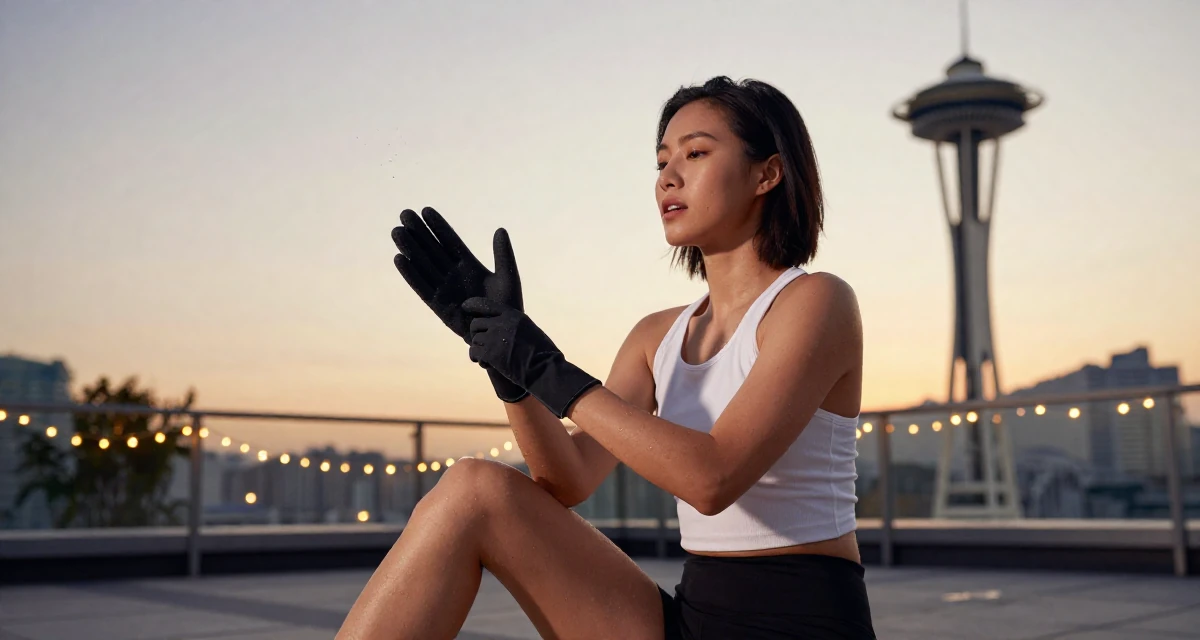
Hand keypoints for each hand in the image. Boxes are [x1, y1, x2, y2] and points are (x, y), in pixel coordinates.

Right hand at [391, 207, 527, 401]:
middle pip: (432, 249)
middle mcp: (453, 275)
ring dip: (410, 248)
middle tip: (405, 214)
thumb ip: (503, 254)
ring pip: (424, 265)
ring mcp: (445, 288)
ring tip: (397, 232)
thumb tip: (500, 230)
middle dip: (419, 232)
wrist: (501, 335)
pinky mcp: (438, 305)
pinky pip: (422, 287)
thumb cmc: (507, 307)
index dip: (438, 227)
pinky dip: (411, 274)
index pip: (450, 241)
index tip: (425, 210)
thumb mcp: (508, 277)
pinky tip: (400, 258)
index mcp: (469, 265)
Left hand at [462, 297, 599, 418]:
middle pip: (476, 324)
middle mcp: (502, 323)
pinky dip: (478, 359)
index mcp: (513, 315)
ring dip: (479, 349)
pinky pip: (473, 353)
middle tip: (483, 345)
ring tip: (489, 358)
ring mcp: (495, 338)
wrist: (544, 369)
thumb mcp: (529, 330)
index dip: (473, 305)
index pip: (486, 305)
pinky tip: (486, 364)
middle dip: (477, 334)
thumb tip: (500, 328)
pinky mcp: (490, 353)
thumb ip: (513, 326)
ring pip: (474, 340)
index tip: (465, 307)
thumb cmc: (542, 353)